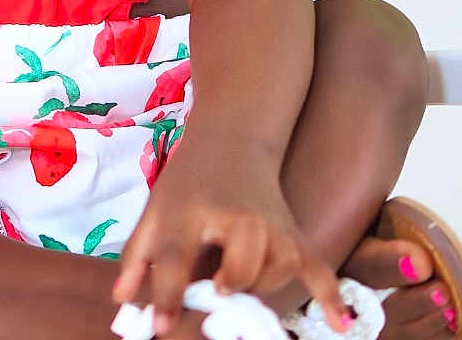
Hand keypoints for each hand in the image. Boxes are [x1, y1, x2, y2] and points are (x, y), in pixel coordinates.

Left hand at [112, 141, 346, 335]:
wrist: (230, 141)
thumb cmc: (188, 182)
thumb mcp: (156, 210)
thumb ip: (138, 257)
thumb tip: (122, 303)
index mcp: (189, 211)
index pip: (176, 255)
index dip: (167, 294)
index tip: (160, 329)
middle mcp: (233, 217)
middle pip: (239, 264)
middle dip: (228, 289)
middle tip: (214, 298)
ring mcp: (269, 224)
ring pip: (277, 268)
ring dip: (260, 287)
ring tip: (239, 286)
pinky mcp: (293, 232)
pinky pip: (317, 266)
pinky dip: (329, 294)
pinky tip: (338, 323)